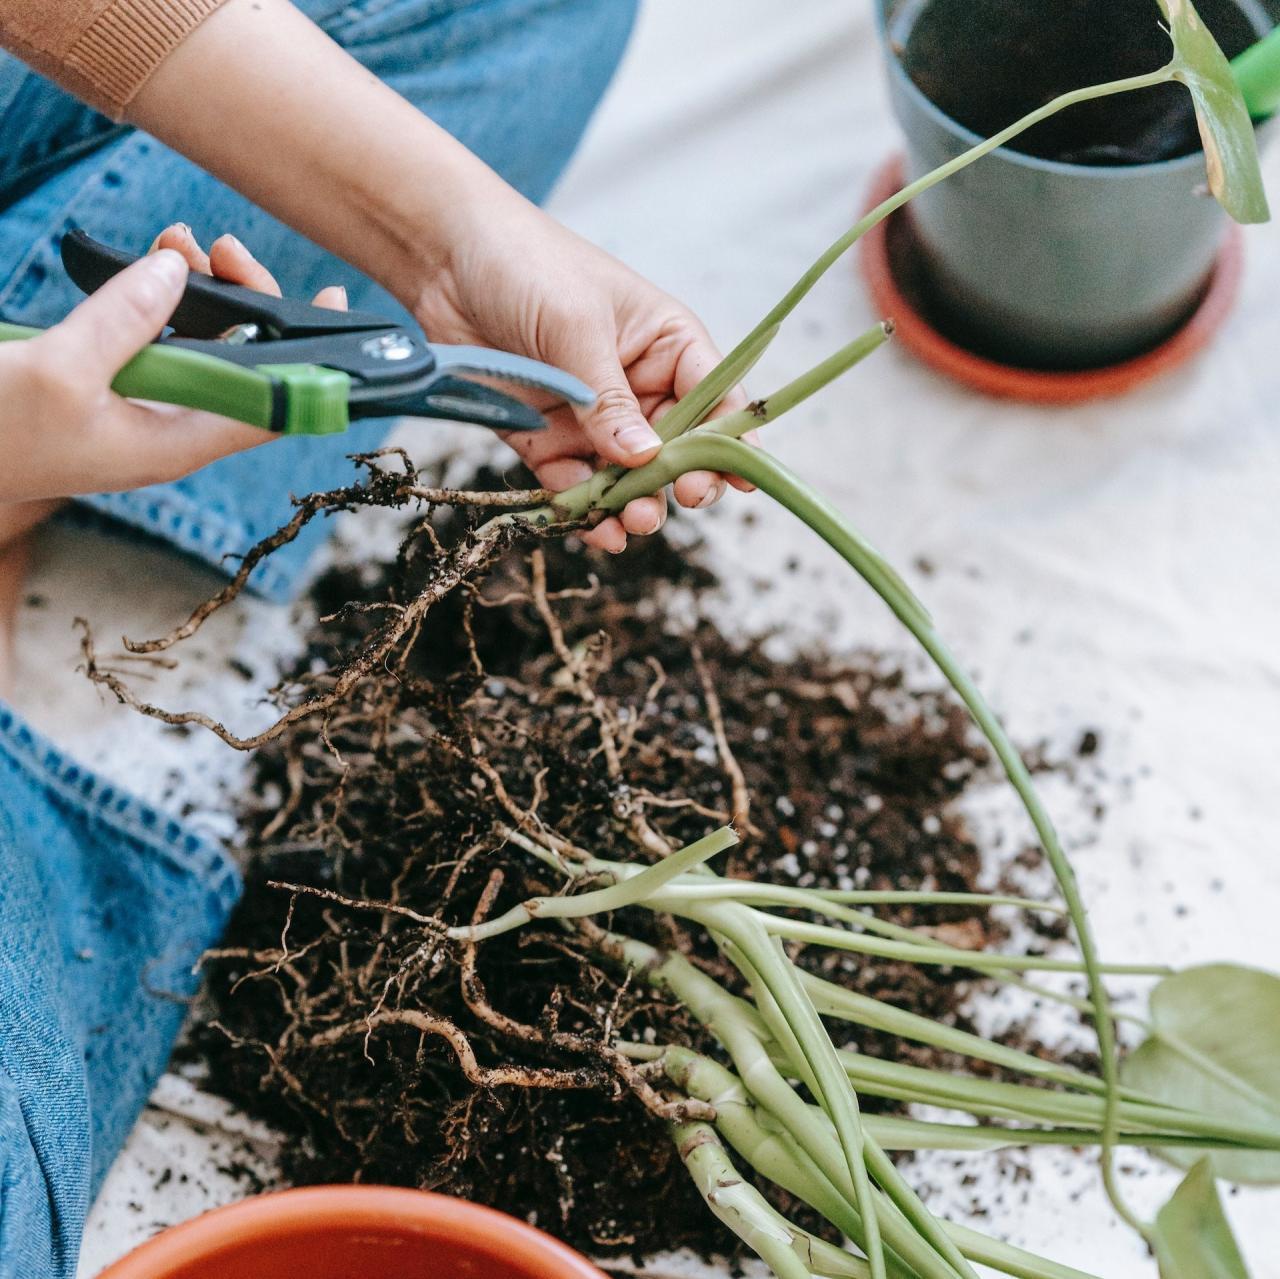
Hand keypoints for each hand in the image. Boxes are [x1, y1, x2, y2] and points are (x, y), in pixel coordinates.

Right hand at [0, 226, 345, 693]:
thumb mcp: (58, 372)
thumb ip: (123, 321)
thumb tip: (179, 273)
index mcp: (176, 444)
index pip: (272, 410)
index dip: (313, 365)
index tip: (336, 311)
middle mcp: (172, 429)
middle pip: (241, 367)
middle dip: (246, 302)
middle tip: (225, 247)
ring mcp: (143, 409)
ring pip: (198, 346)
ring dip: (198, 291)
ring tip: (179, 240)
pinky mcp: (111, 388)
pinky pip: (156, 341)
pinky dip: (158, 300)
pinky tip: (152, 264)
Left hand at [419, 191, 756, 551]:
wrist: (443, 259)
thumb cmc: (525, 264)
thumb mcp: (575, 326)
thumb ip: (608, 398)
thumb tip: (645, 457)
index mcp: (667, 344)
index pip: (715, 397)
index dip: (730, 439)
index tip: (738, 479)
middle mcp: (637, 386)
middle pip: (677, 449)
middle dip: (682, 479)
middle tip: (686, 499)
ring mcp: (593, 418)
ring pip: (628, 478)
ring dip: (636, 504)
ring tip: (635, 521)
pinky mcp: (547, 439)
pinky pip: (575, 486)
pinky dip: (586, 511)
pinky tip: (597, 530)